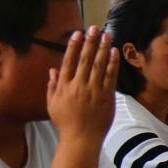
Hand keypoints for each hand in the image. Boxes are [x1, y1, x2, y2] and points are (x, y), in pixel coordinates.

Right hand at [46, 27, 117, 143]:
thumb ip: (52, 85)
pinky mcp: (106, 96)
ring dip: (103, 48)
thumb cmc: (65, 122)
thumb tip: (53, 69)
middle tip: (95, 28)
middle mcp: (78, 86)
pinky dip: (112, 63)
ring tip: (107, 35)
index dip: (74, 46)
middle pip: (85, 59)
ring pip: (99, 65)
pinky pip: (110, 76)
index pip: (69, 61)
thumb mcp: (52, 104)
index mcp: (64, 86)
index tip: (78, 33)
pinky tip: (114, 52)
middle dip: (90, 42)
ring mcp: (93, 90)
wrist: (80, 139)